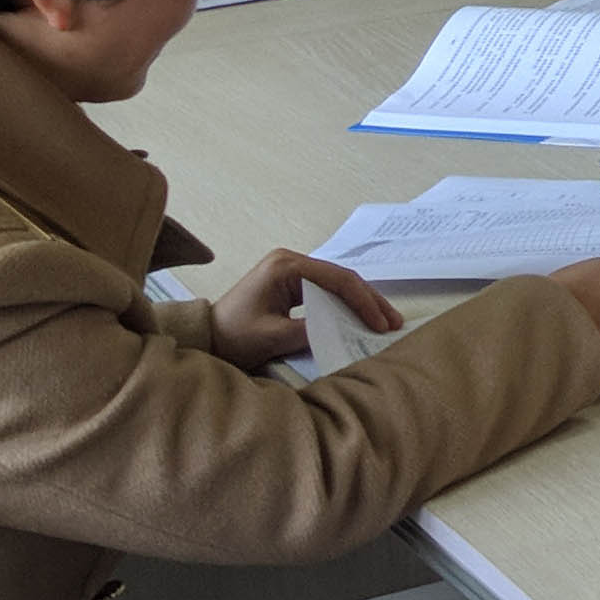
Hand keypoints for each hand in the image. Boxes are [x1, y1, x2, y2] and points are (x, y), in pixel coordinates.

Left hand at [209, 247, 394, 371]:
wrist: (207, 338)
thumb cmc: (234, 336)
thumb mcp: (273, 336)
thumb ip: (311, 331)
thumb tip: (345, 333)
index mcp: (286, 266)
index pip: (337, 279)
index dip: (363, 301)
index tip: (379, 324)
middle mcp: (291, 261)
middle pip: (342, 278)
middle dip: (369, 300)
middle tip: (392, 322)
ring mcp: (292, 271)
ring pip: (338, 284)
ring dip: (362, 303)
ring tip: (385, 322)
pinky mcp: (292, 284)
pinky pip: (327, 292)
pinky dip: (346, 306)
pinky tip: (362, 319)